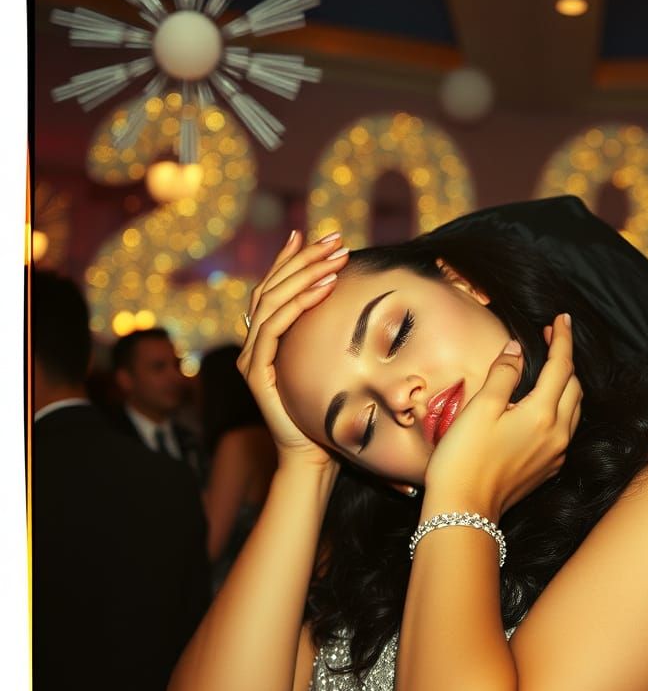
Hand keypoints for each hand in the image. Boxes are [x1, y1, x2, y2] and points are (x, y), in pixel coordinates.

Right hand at [237, 229, 350, 468]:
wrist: (311, 457)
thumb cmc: (327, 411)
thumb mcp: (329, 363)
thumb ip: (327, 334)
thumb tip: (353, 301)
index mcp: (267, 338)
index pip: (273, 288)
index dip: (289, 259)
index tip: (309, 234)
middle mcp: (253, 343)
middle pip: (272, 287)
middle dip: (304, 259)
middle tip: (334, 239)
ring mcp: (251, 358)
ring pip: (272, 301)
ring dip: (306, 274)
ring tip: (335, 258)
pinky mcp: (256, 374)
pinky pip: (274, 329)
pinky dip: (299, 304)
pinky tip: (325, 288)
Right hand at [422, 313, 582, 517]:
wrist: (463, 512)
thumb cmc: (464, 460)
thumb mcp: (479, 409)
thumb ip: (502, 375)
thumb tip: (516, 350)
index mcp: (543, 414)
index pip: (561, 366)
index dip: (562, 339)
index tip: (561, 319)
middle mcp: (557, 435)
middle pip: (573, 386)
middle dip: (565, 359)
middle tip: (549, 339)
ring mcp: (554, 455)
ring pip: (573, 409)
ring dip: (566, 384)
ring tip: (549, 367)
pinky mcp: (546, 470)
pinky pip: (564, 431)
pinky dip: (560, 409)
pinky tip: (542, 406)